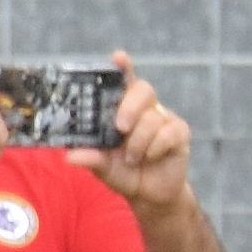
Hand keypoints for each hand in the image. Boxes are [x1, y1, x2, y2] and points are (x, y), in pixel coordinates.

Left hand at [78, 53, 193, 211]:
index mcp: (121, 107)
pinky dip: (155, 149)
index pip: (123, 79)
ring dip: (138, 143)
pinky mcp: (179, 132)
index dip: (122, 66)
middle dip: (130, 107)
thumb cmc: (123, 172)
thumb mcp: (103, 166)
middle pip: (143, 90)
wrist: (150, 195)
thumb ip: (91, 158)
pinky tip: (150, 158)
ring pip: (152, 118)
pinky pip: (168, 133)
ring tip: (132, 159)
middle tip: (120, 128)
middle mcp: (144, 108)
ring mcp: (164, 118)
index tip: (119, 57)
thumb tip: (71, 156)